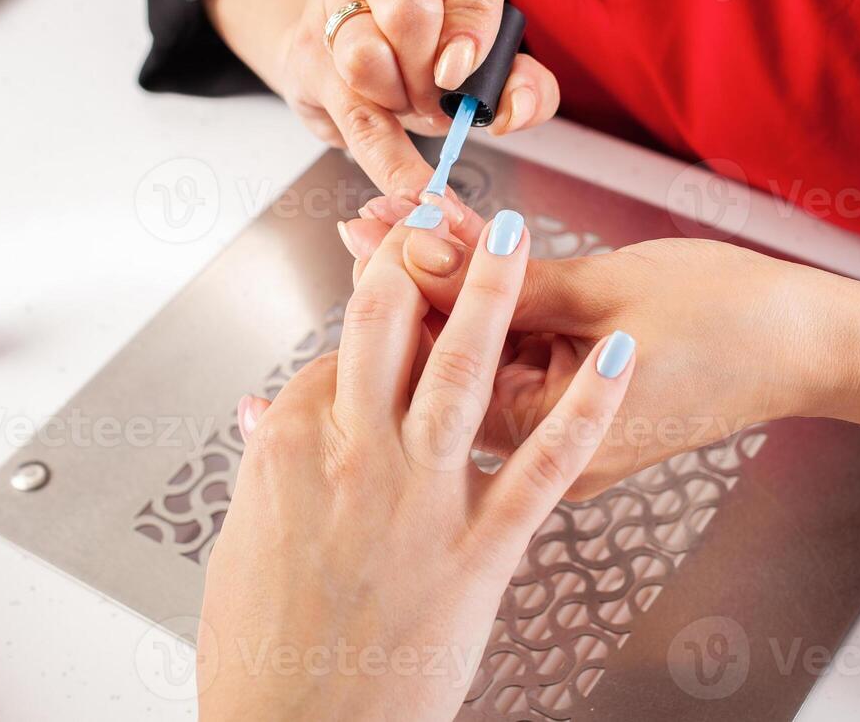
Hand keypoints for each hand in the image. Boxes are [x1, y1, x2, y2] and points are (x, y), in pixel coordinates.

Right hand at [198, 212, 633, 720]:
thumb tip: (263, 412)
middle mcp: (356, 458)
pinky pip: (544, 462)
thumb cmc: (264, 652)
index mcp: (291, 449)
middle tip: (451, 208)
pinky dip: (587, 405)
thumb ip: (266, 464)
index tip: (395, 270)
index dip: (374, 303)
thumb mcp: (244, 543)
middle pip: (391, 331)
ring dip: (495, 296)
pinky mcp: (481, 548)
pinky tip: (615, 357)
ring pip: (462, 373)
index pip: (342, 348)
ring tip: (521, 236)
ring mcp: (421, 500)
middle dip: (421, 260)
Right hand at [207, 0, 558, 199]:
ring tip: (410, 103)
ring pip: (364, 52)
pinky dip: (388, 159)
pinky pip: (350, 110)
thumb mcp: (492, 57)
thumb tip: (515, 109)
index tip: (466, 68)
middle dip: (432, 74)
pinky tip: (409, 187)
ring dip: (400, 99)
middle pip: (409, 8)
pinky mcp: (306, 44)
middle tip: (442, 96)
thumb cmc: (433, 42)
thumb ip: (526, 83)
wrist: (347, 41)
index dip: (475, 15)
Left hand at [338, 198, 859, 498]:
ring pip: (491, 348)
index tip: (370, 229)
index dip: (407, 286)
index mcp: (555, 436)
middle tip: (370, 219)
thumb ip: (509, 281)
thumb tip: (422, 253)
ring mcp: (571, 428)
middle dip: (418, 280)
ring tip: (407, 217)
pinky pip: (528, 349)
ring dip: (457, 282)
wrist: (816, 342)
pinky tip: (468, 246)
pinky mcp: (587, 403)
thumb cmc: (733, 319)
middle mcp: (553, 449)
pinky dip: (503, 301)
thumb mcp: (609, 289)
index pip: (451, 359)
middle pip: (461, 357)